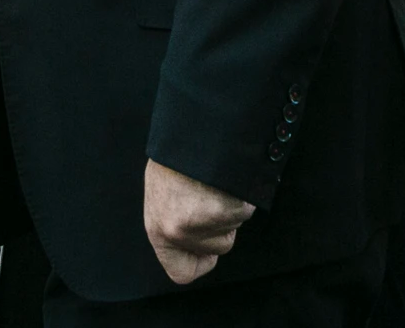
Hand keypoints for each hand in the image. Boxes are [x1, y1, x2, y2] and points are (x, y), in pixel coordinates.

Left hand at [143, 160, 255, 285]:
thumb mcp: (164, 195)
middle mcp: (176, 232)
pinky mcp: (222, 210)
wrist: (190, 131)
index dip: (201, 263)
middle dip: (223, 225)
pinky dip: (242, 194)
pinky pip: (245, 209)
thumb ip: (175, 221)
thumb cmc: (177, 158)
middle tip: (211, 196)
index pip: (181, 273)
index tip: (209, 249)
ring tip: (215, 181)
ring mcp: (200, 222)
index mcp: (158, 230)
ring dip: (232, 205)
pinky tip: (225, 176)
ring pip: (234, 226)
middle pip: (219, 248)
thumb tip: (193, 240)